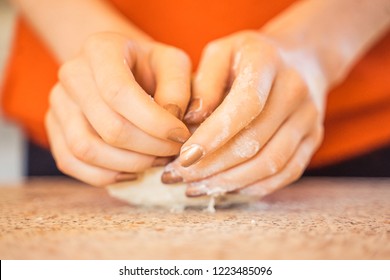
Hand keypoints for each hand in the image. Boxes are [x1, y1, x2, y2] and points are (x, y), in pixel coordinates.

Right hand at [46, 32, 191, 185]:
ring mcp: (58, 102)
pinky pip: (72, 162)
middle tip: (173, 150)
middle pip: (109, 126)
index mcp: (100, 49)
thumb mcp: (172, 63)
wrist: (119, 66)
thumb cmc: (149, 66)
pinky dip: (105, 176)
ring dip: (129, 164)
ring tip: (156, 160)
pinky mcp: (54, 128)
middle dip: (150, 148)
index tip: (180, 136)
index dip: (154, 122)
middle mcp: (72, 74)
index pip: (120, 93)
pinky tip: (132, 171)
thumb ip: (178, 88)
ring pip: (87, 149)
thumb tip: (173, 125)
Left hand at [162, 31, 325, 196]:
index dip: (213, 135)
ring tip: (195, 188)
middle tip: (177, 177)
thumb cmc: (249, 57)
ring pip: (271, 163)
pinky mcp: (313, 138)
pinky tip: (225, 189)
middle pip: (255, 141)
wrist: (301, 58)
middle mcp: (295, 91)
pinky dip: (254, 187)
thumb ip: (203, 84)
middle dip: (212, 166)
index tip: (183, 157)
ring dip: (229, 182)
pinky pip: (287, 172)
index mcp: (268, 62)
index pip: (244, 105)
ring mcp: (309, 118)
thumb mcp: (220, 53)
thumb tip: (189, 122)